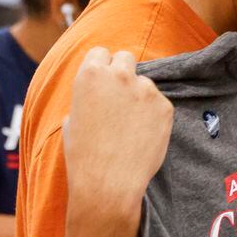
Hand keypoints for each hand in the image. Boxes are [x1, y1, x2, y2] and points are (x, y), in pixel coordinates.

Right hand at [64, 49, 173, 210]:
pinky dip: (153, 116)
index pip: (100, 52)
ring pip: (145, 83)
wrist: (108, 183)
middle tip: (120, 97)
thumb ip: (87, 97)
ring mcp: (145, 89)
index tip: (104, 80)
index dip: (102, 67)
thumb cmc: (84, 155)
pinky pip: (159, 104)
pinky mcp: (165, 106)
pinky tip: (143, 136)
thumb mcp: (72, 119)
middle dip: (123, 73)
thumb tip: (98, 93)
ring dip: (139, 97)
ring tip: (130, 126)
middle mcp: (119, 75)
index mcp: (90, 74)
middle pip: (125, 58)